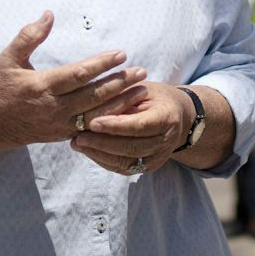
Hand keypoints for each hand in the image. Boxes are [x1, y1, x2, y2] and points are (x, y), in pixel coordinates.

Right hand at [0, 12, 145, 147]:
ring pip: (96, 114)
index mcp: (41, 86)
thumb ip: (29, 36)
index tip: (120, 53)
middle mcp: (52, 108)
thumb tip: (49, 14)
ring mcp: (59, 124)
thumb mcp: (8, 58)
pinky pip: (92, 127)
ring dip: (121, 102)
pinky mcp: (63, 135)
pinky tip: (128, 110)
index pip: (77, 75)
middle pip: (93, 95)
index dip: (101, 64)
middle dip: (119, 83)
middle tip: (141, 71)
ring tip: (142, 89)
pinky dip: (111, 119)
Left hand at [74, 82, 192, 175]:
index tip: (92, 122)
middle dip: (102, 143)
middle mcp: (166, 141)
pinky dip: (104, 160)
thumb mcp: (142, 88)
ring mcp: (159, 157)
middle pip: (131, 147)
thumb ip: (123, 96)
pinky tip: (88, 151)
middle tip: (78, 137)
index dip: (115, 126)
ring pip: (126, 161)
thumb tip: (95, 104)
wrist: (177, 115)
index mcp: (167, 117)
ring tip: (77, 144)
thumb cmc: (154, 96)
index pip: (139, 125)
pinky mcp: (149, 166)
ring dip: (99, 154)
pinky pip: (124, 168)